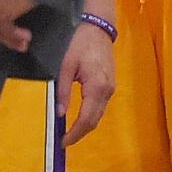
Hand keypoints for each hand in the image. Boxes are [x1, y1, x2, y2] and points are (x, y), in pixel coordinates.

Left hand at [57, 19, 115, 146]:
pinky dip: (90, 116)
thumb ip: (63, 91)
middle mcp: (107, 91)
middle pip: (94, 121)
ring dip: (85, 126)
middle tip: (64, 141)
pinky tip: (79, 119)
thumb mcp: (66, 67)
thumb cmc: (81, 44)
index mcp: (96, 87)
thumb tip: (60, 113)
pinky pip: (100, 107)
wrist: (99, 30)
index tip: (63, 142)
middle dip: (80, 134)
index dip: (75, 133)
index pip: (86, 118)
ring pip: (98, 116)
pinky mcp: (110, 87)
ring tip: (70, 133)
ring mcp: (111, 90)